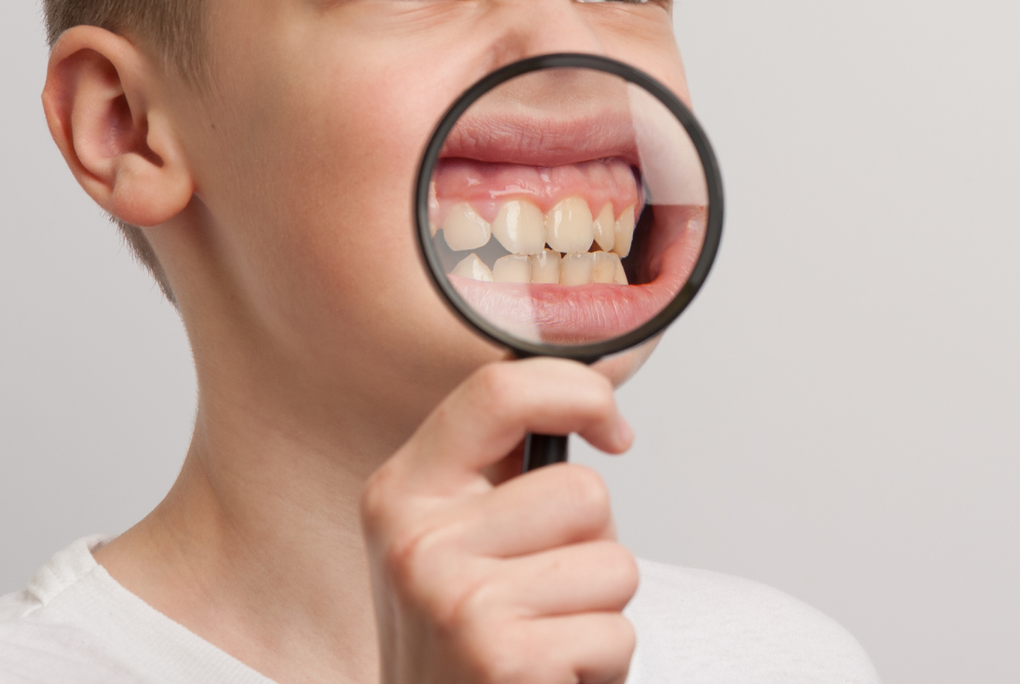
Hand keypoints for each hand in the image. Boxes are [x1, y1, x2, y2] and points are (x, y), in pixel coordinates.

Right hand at [362, 358, 638, 682]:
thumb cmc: (468, 640)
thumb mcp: (460, 539)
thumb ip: (509, 464)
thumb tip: (612, 367)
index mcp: (403, 493)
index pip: (499, 391)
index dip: (579, 393)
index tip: (614, 432)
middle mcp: (417, 544)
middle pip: (584, 490)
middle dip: (593, 545)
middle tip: (544, 596)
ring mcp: (458, 603)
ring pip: (614, 564)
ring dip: (601, 611)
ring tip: (545, 638)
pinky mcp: (504, 661)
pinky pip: (617, 633)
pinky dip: (603, 665)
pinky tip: (549, 678)